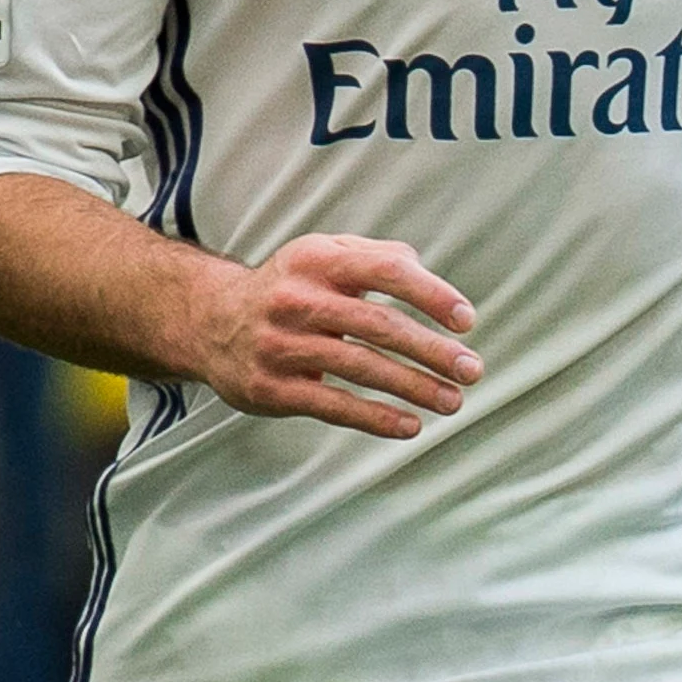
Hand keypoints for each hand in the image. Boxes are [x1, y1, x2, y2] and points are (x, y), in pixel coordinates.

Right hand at [188, 235, 483, 438]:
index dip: (432, 295)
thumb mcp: (324, 256)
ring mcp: (280, 345)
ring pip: (361, 368)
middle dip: (432, 351)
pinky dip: (376, 418)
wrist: (209, 321)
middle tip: (472, 370)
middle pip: (378, 325)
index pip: (386, 272)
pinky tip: (411, 425)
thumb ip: (376, 257)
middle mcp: (296, 300)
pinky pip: (332, 405)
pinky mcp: (270, 387)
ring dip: (415, 388)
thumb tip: (424, 271)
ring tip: (452, 401)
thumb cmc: (291, 288)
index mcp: (317, 261)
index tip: (466, 320)